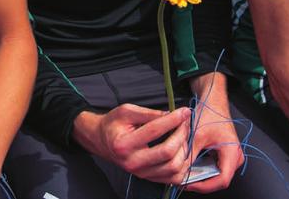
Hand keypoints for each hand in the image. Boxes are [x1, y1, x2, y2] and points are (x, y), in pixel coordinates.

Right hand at [72, 104, 191, 184]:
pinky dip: (183, 166)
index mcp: (124, 144)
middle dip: (181, 135)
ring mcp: (141, 173)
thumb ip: (149, 113)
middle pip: (167, 152)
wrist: (102, 141)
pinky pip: (173, 178)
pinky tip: (183, 151)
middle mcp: (132, 162)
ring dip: (184, 150)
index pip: (155, 130)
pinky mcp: (148, 178)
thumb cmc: (113, 124)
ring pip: (173, 168)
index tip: (184, 111)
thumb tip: (172, 115)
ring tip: (184, 136)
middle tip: (186, 123)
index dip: (173, 119)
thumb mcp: (127, 111)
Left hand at [183, 100, 244, 192]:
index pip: (222, 180)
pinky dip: (201, 169)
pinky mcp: (224, 155)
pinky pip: (214, 168)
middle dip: (200, 182)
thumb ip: (189, 154)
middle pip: (219, 179)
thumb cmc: (209, 114)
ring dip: (200, 176)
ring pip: (215, 175)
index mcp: (232, 153)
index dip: (204, 186)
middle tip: (182, 181)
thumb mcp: (196, 135)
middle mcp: (235, 157)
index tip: (188, 184)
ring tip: (184, 174)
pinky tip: (189, 167)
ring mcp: (230, 157)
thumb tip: (180, 172)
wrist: (213, 102)